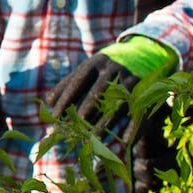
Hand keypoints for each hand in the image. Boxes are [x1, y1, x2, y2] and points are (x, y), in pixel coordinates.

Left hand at [46, 36, 178, 144]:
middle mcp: (112, 69)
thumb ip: (69, 82)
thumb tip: (48, 102)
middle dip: (86, 109)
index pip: (77, 81)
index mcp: (95, 62)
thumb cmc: (106, 65)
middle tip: (75, 126)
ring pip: (116, 104)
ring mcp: (130, 79)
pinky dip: (133, 127)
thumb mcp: (89, 68)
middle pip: (97, 92)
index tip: (55, 114)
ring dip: (105, 123)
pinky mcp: (145, 90)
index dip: (66, 98)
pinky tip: (125, 140)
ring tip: (94, 138)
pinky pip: (139, 111)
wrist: (145, 52)